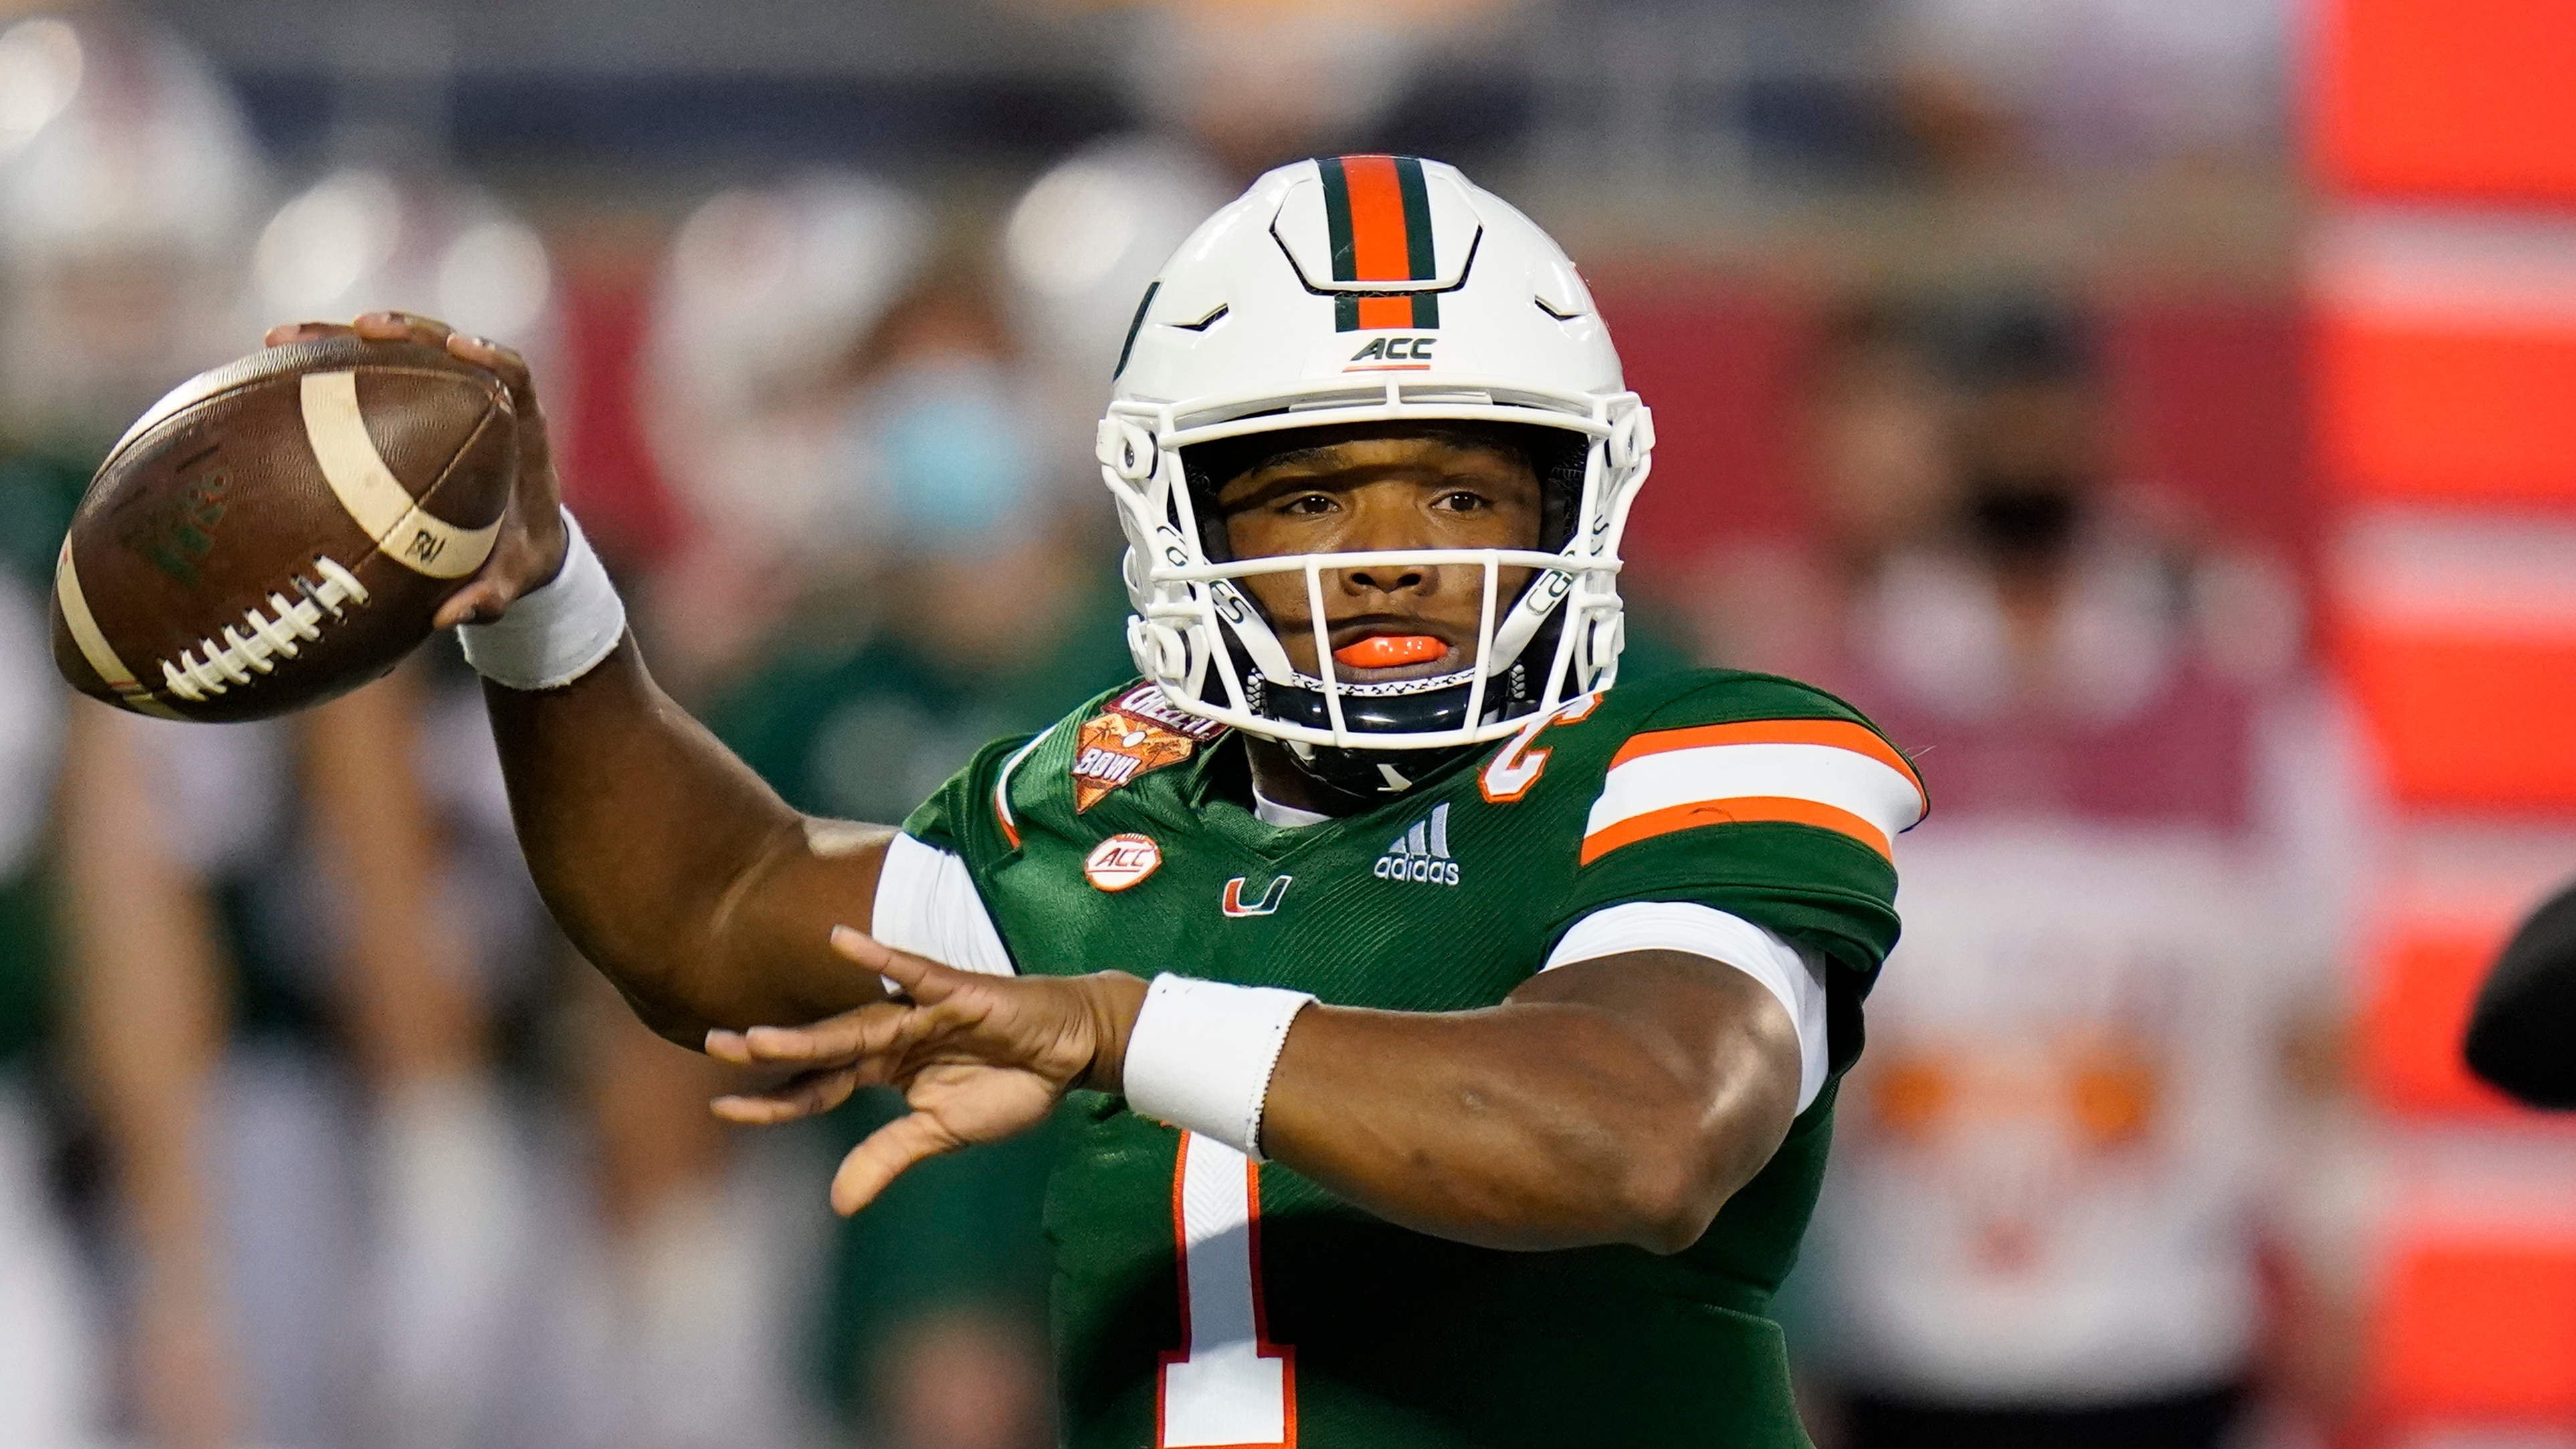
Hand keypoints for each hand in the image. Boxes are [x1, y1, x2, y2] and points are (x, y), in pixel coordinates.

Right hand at [263, 311, 569, 628]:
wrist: (518, 549)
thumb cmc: (521, 560)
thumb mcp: (513, 581)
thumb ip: (492, 597)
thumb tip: (451, 618)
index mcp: (522, 430)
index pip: (514, 374)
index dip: (490, 355)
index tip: (458, 348)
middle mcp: (482, 402)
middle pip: (445, 345)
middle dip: (404, 331)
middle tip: (361, 328)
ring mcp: (442, 399)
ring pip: (395, 355)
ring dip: (341, 340)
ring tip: (282, 339)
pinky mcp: (406, 409)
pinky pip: (364, 382)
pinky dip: (321, 374)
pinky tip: (266, 373)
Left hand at [705, 928, 1148, 1214]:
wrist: (1069, 1054)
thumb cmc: (1009, 1085)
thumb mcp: (942, 1133)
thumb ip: (889, 1157)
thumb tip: (839, 1204)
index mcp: (885, 1071)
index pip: (819, 1088)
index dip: (774, 1101)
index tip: (722, 1108)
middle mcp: (892, 1038)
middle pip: (822, 1049)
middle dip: (770, 1051)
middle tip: (712, 1045)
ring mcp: (919, 1013)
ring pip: (854, 1024)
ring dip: (807, 1034)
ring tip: (756, 1039)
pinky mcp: (953, 992)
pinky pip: (912, 973)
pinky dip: (879, 959)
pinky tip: (843, 940)